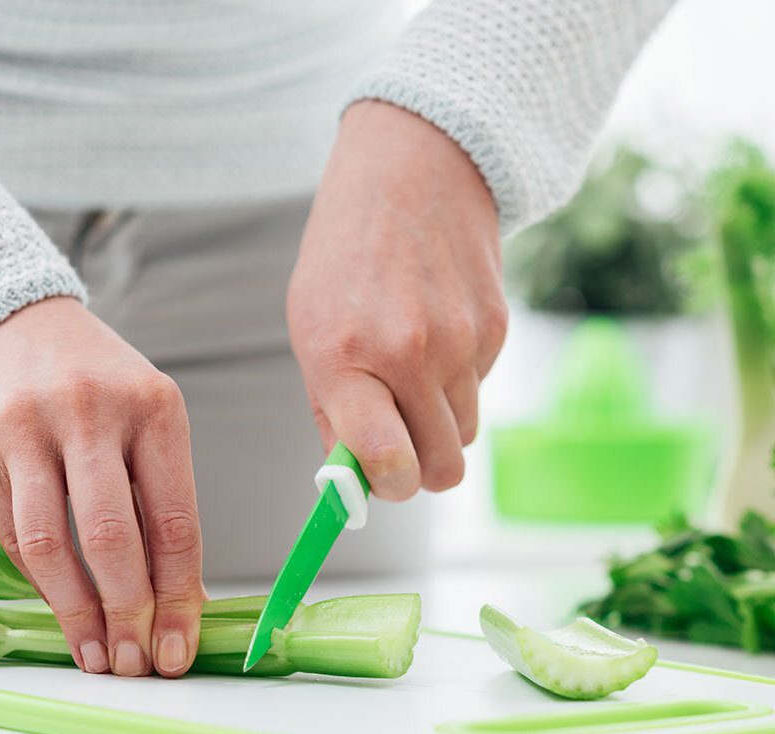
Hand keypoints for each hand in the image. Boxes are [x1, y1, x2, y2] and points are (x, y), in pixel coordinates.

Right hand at [0, 296, 202, 676]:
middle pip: (112, 538)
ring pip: (51, 545)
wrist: (10, 323)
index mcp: (153, 407)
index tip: (178, 649)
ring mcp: (25, 427)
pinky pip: (10, 535)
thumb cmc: (96, 382)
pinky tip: (61, 609)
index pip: (174, 521)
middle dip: (129, 615)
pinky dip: (40, 583)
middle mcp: (89, 412)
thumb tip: (178, 602)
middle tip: (136, 666)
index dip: (178, 598)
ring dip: (76, 614)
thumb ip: (160, 499)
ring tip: (96, 656)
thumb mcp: (146, 419)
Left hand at [288, 100, 506, 498]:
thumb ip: (330, 411)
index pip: (386, 460)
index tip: (378, 482)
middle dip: (420, 471)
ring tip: (410, 375)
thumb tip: (355, 482)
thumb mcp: (309, 328)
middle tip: (396, 444)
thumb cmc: (345, 257)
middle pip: (442, 469)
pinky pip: (481, 390)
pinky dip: (459, 381)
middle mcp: (408, 354)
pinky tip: (435, 335)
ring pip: (465, 435)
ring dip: (440, 425)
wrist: (410, 171)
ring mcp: (460, 342)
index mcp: (344, 358)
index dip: (387, 488)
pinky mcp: (497, 327)